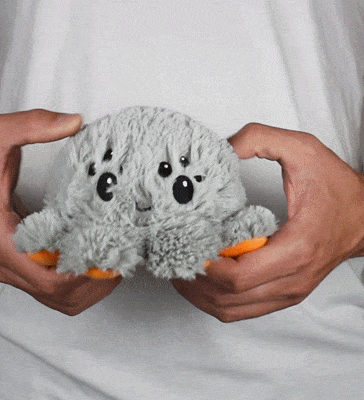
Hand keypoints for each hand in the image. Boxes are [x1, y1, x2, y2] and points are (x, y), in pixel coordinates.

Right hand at [0, 110, 121, 314]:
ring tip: (113, 261)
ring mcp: (14, 270)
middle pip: (60, 295)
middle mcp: (6, 264)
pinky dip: (79, 283)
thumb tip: (75, 123)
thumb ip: (32, 125)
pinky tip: (94, 261)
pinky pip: (55, 290)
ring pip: (60, 298)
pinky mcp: (22, 268)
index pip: (48, 280)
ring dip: (90, 286)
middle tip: (120, 257)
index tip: (110, 254)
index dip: (84, 274)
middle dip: (94, 281)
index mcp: (1, 241)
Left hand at [172, 123, 363, 321]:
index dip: (203, 266)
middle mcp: (291, 278)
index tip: (183, 245)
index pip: (237, 276)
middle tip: (173, 256)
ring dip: (199, 294)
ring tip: (181, 269)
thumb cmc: (337, 188)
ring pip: (230, 309)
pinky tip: (202, 281)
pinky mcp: (285, 294)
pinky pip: (241, 310)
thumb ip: (258, 139)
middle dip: (193, 280)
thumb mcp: (301, 149)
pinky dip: (215, 300)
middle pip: (227, 297)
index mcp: (296, 248)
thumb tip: (220, 150)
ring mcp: (288, 291)